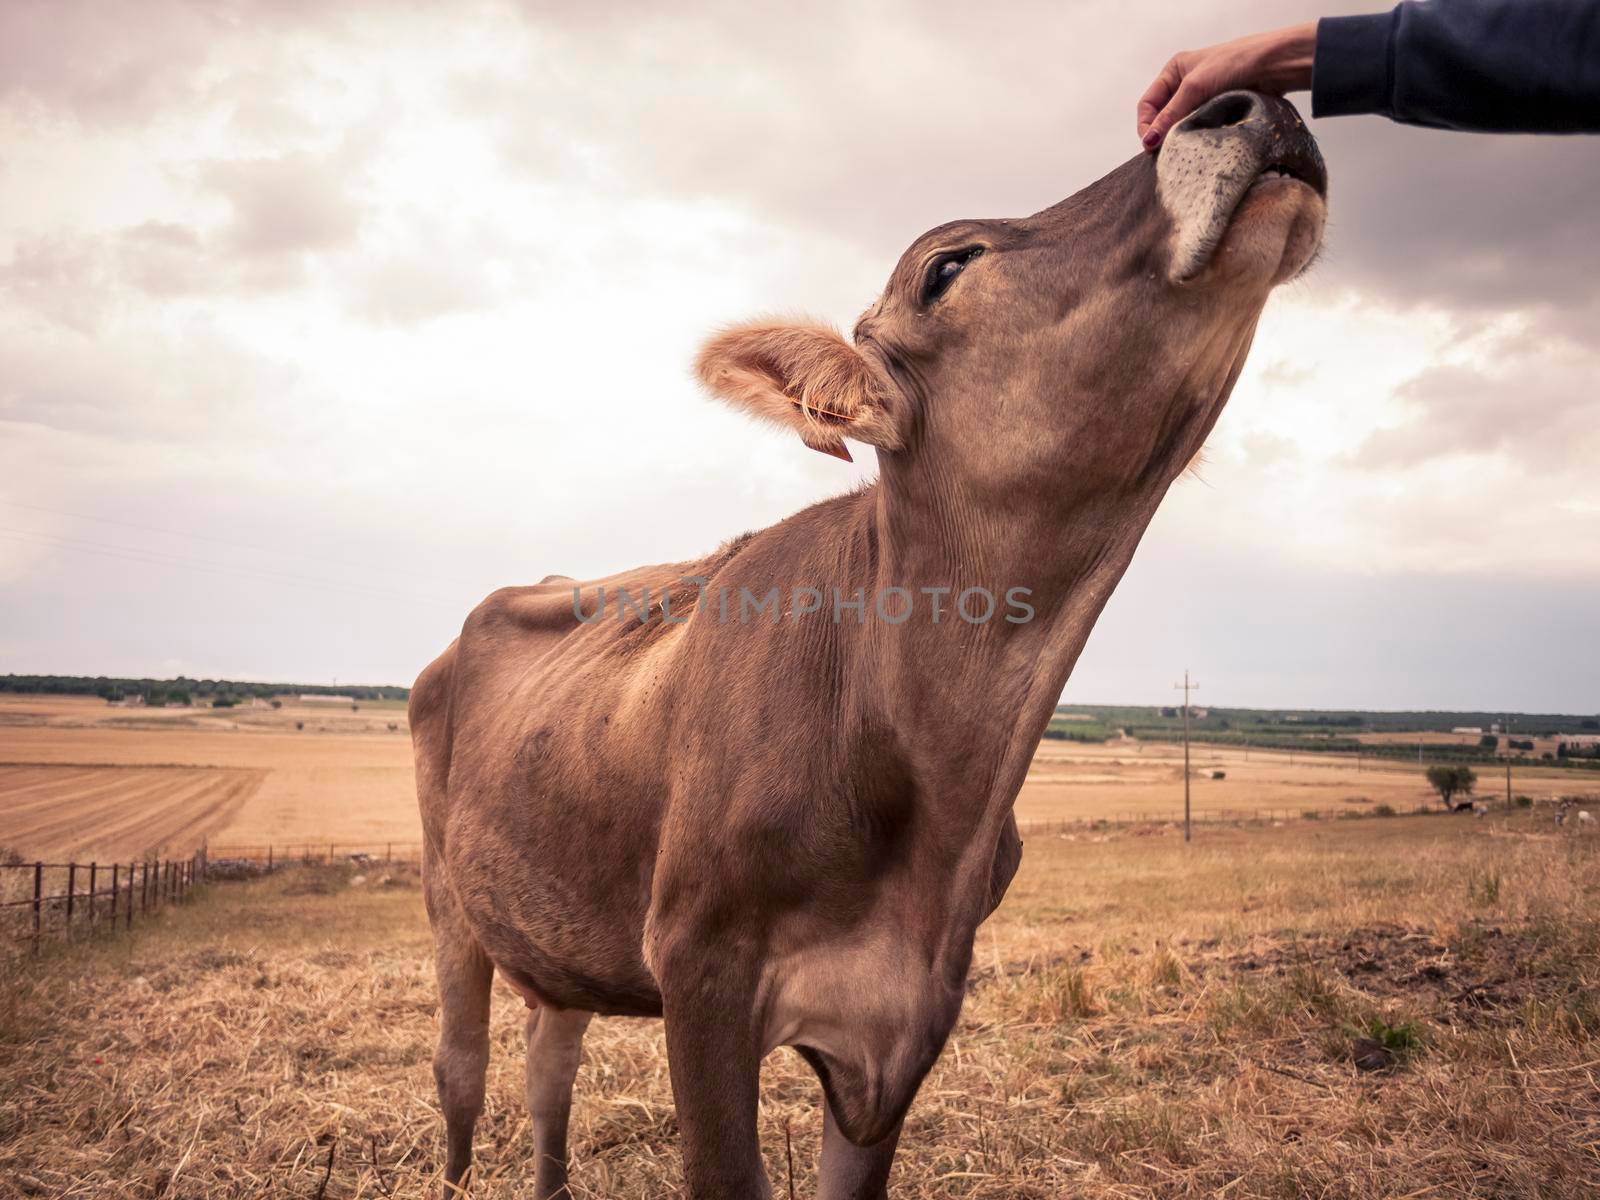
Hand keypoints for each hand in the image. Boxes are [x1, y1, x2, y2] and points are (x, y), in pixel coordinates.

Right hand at [1137, 22, 1316, 149]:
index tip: (1151, 145)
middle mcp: (1185, 85)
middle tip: (1166, 153)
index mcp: (1174, 72)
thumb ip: (1169, 116)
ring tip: (1183, 151)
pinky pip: (1200, 129)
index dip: (1146, 125)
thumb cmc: (1233, 64)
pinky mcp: (1218, 110)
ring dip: (1181, 138)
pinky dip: (1197, 138)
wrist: (1272, 65)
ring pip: (1182, 125)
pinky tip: (1199, 146)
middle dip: (1163, 134)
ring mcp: (1202, 99)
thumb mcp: (1194, 88)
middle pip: (1163, 117)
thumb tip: (1149, 142)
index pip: (1147, 104)